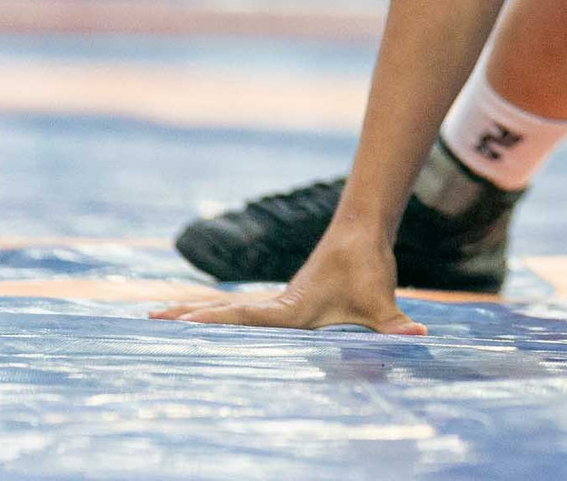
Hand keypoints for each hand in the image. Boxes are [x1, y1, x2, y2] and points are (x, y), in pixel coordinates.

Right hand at [150, 229, 424, 334]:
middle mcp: (278, 304)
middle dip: (189, 315)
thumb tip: (417, 336)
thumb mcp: (382, 302)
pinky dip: (217, 314)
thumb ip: (395, 325)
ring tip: (157, 315)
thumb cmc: (369, 266)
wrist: (363, 229)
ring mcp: (278, 302)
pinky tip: (199, 319)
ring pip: (230, 309)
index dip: (216, 321)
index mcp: (292, 309)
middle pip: (227, 312)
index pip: (247, 318)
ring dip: (196, 312)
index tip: (182, 321)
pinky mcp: (284, 301)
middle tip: (149, 318)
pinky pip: (243, 311)